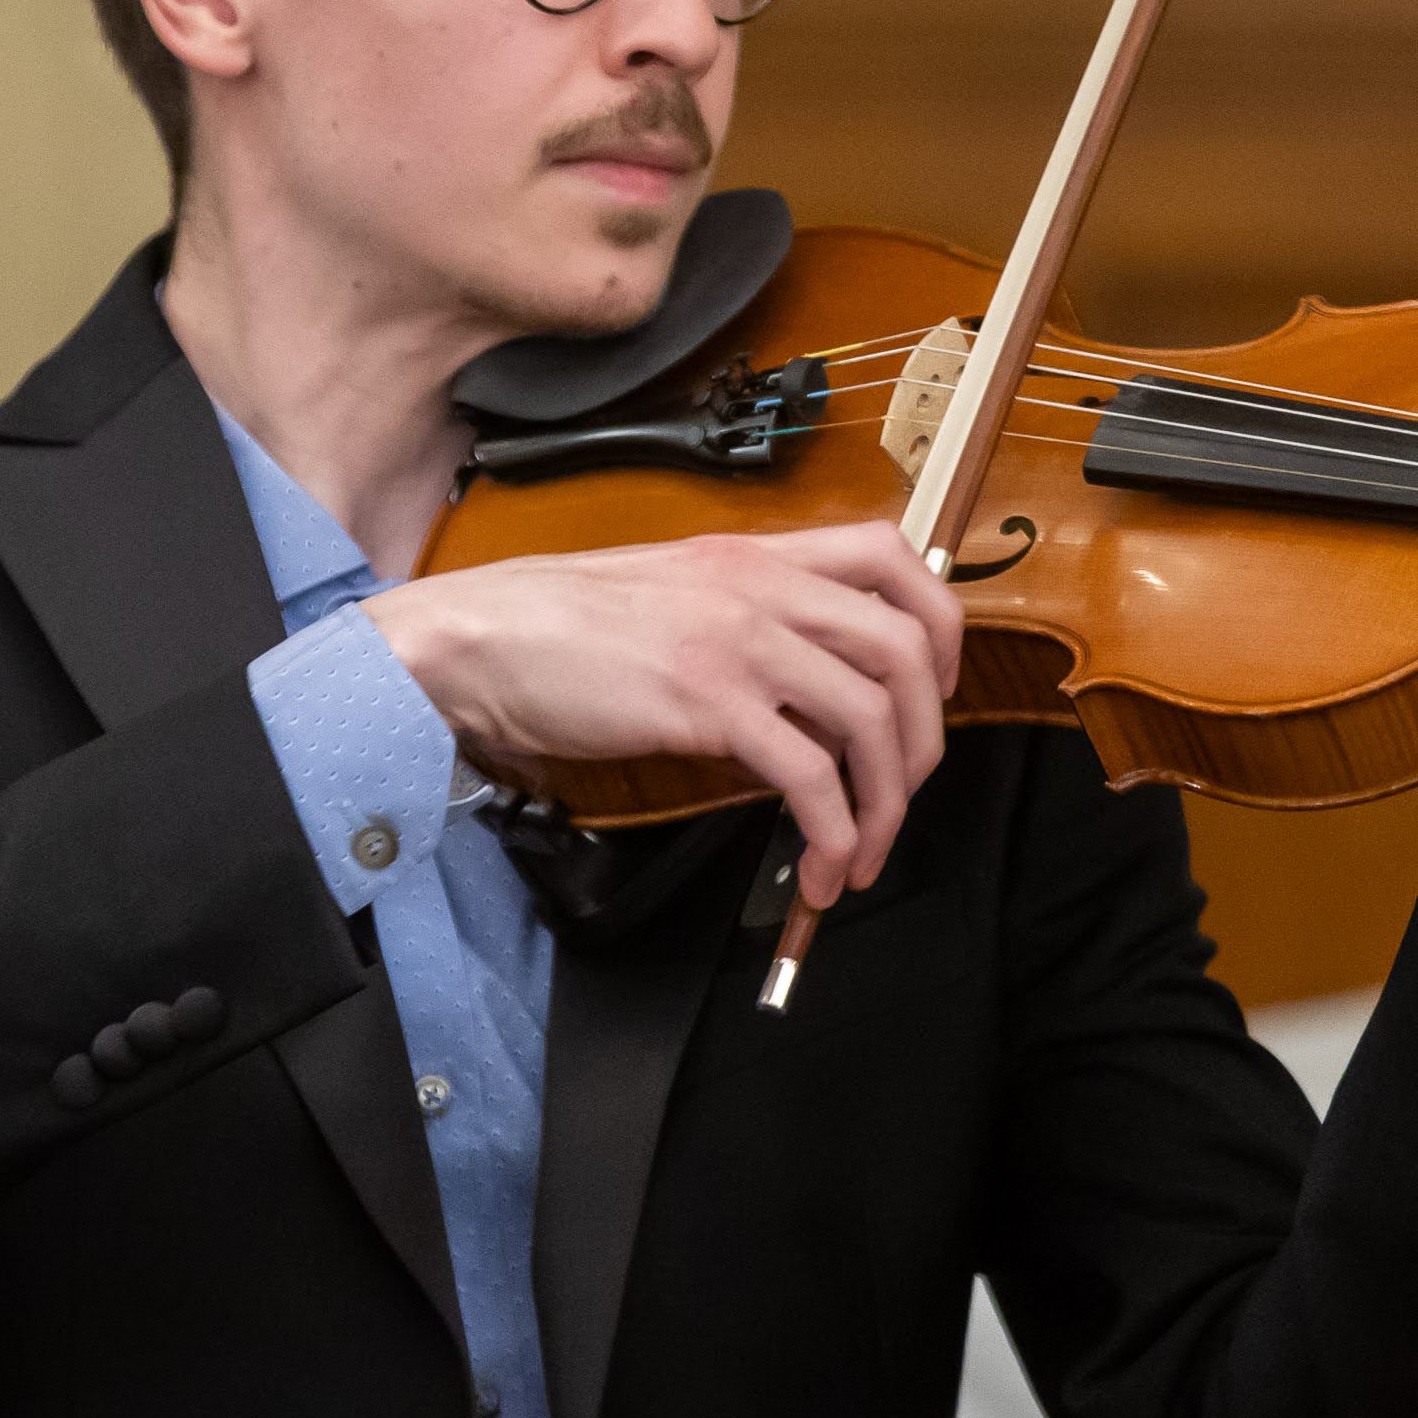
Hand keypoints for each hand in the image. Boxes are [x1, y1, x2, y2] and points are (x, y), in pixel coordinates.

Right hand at [363, 521, 961, 908]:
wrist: (480, 637)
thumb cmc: (559, 625)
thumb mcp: (676, 598)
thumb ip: (750, 627)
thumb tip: (810, 699)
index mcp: (757, 555)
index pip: (892, 556)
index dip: (937, 625)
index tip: (932, 687)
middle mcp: (762, 587)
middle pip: (904, 648)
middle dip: (923, 738)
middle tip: (904, 792)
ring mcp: (738, 641)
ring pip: (870, 716)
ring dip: (887, 801)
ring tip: (861, 853)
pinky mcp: (707, 702)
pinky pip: (810, 774)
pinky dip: (835, 830)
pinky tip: (821, 863)